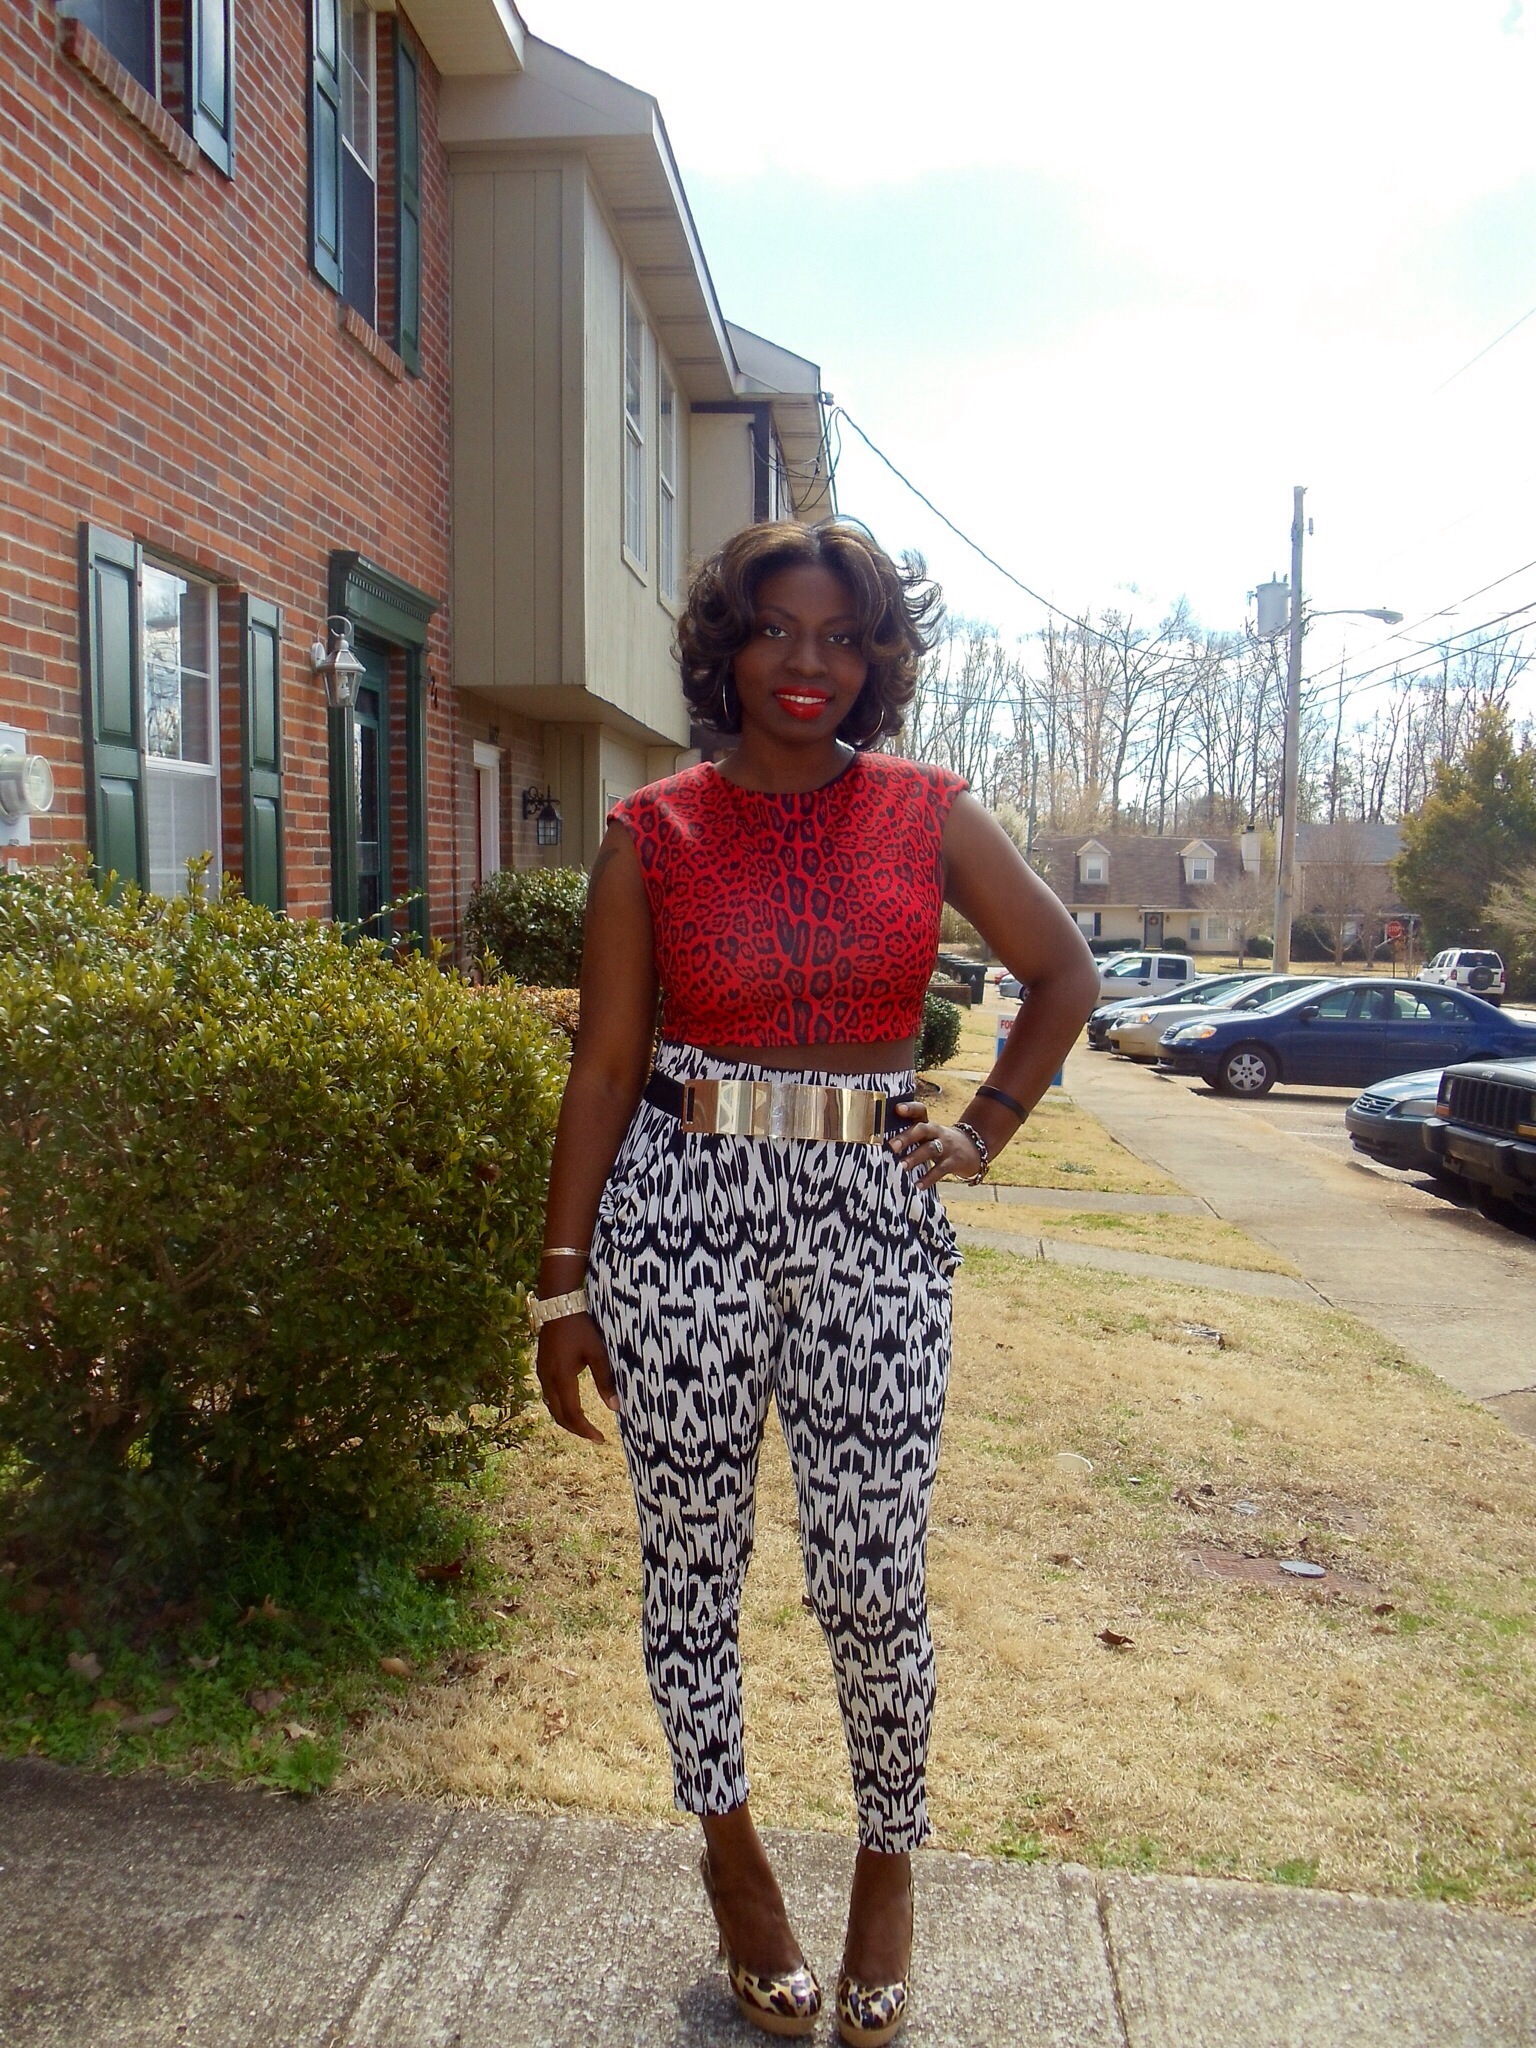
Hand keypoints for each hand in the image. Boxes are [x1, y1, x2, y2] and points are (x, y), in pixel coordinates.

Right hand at [536, 1313, 618, 1443]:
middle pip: (559, 1415)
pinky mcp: (542, 1366)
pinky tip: (570, 1404)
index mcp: (562, 1379)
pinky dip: (560, 1406)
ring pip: (552, 1406)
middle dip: (576, 1429)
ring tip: (583, 1424)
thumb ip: (605, 1381)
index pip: (572, 1415)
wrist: (558, 1304)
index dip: (586, 1430)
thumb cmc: (581, 1327)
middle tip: (594, 1436)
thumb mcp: (598, 1353)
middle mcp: (548, 1379)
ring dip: (567, 1418)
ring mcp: (542, 1372)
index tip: (600, 1439)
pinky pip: (548, 1394)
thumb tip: (616, 1408)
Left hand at [887, 1101, 983, 1188]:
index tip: (897, 1108)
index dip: (910, 1108)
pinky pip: (941, 1170)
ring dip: (915, 1158)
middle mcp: (937, 1132)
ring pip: (930, 1150)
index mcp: (928, 1124)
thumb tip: (879, 1141)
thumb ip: (909, 1134)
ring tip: (900, 1167)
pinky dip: (929, 1178)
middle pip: (922, 1130)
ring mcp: (947, 1147)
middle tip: (891, 1146)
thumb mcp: (928, 1134)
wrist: (973, 1149)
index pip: (920, 1111)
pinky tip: (917, 1186)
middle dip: (906, 1137)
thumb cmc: (939, 1142)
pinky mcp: (954, 1162)